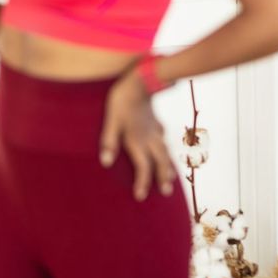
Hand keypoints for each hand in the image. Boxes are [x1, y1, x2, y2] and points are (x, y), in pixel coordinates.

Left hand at [100, 70, 175, 200]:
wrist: (140, 80)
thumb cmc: (122, 100)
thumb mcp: (111, 120)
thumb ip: (109, 141)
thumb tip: (106, 163)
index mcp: (138, 140)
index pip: (143, 167)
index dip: (142, 183)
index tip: (140, 197)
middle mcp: (149, 138)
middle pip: (159, 162)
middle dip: (162, 178)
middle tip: (166, 193)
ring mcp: (154, 128)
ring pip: (165, 150)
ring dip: (168, 164)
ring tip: (171, 176)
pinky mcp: (154, 119)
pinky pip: (162, 136)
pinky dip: (164, 144)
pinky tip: (164, 142)